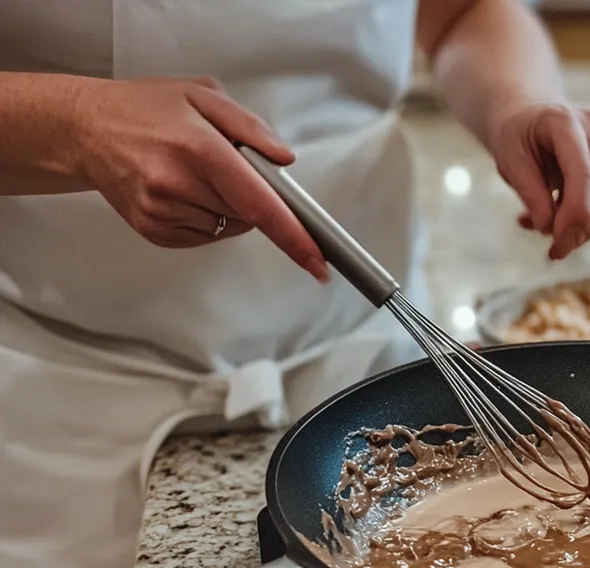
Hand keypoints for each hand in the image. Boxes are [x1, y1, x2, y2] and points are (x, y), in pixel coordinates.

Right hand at [71, 77, 328, 280]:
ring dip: (226, 206)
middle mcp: (176, 185)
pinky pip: (205, 235)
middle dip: (251, 195)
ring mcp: (162, 212)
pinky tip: (182, 189)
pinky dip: (206, 216)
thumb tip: (284, 160)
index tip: (318, 260)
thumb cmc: (143, 109)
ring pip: (229, 227)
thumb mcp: (202, 96)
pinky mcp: (153, 230)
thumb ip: (251, 128)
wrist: (84, 129)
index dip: (293, 236)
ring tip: (191, 171)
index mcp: (197, 149)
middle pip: (249, 216)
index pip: (260, 205)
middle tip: (220, 164)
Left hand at [489, 103, 589, 259]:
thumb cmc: (515, 137)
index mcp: (563, 122)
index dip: (574, 215)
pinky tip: (566, 221)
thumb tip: (549, 228)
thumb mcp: (509, 161)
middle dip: (585, 227)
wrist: (527, 117)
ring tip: (558, 234)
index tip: (557, 245)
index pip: (582, 174)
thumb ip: (529, 193)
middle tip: (556, 249)